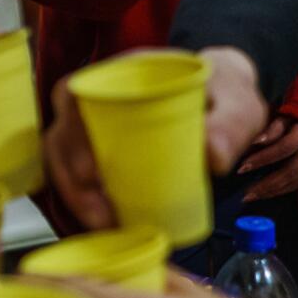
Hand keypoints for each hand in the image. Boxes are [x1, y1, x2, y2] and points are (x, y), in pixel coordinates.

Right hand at [44, 45, 267, 228]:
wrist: (225, 100)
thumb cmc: (225, 96)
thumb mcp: (237, 104)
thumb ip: (230, 125)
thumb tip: (214, 157)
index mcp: (124, 73)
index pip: (76, 93)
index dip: (72, 132)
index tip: (93, 172)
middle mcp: (99, 96)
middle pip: (61, 132)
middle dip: (70, 176)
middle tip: (101, 213)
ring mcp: (94, 124)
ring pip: (60, 156)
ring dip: (72, 192)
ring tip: (102, 224)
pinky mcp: (98, 150)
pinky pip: (73, 173)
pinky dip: (80, 199)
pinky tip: (100, 224)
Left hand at [238, 116, 297, 200]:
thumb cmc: (296, 116)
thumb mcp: (286, 114)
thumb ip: (274, 127)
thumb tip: (255, 142)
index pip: (284, 147)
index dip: (264, 158)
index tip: (243, 166)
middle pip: (291, 170)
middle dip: (267, 182)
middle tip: (245, 192)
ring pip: (294, 181)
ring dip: (272, 191)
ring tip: (250, 197)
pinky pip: (297, 185)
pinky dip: (280, 191)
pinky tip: (264, 195)